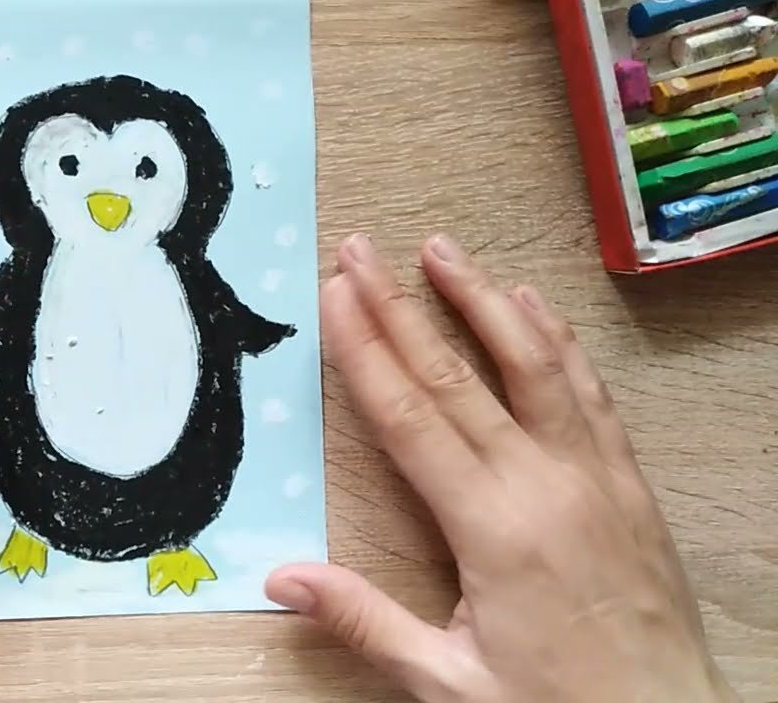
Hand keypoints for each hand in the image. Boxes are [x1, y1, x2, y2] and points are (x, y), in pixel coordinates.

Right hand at [266, 235, 738, 702]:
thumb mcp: (446, 682)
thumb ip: (363, 621)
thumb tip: (280, 579)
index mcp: (491, 528)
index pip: (409, 418)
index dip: (365, 350)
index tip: (334, 294)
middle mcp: (544, 483)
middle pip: (457, 374)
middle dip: (400, 306)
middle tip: (361, 249)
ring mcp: (594, 474)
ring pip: (532, 363)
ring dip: (481, 299)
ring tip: (441, 248)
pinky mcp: (627, 482)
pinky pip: (587, 391)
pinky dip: (557, 340)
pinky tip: (532, 305)